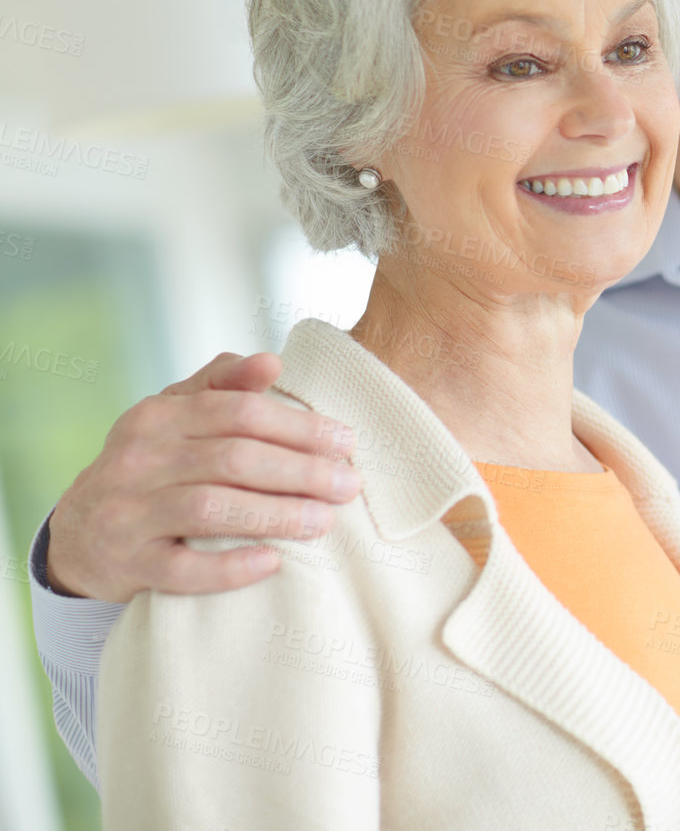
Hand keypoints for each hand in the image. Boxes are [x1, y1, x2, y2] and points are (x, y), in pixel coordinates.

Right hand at [44, 351, 359, 601]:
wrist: (78, 532)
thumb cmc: (151, 465)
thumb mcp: (174, 415)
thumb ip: (222, 385)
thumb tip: (273, 362)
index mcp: (157, 416)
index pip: (239, 413)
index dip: (299, 427)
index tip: (346, 442)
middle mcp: (138, 460)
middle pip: (234, 459)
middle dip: (301, 472)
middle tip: (348, 485)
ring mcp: (128, 514)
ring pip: (212, 509)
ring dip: (276, 515)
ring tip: (323, 521)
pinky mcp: (127, 564)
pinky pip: (182, 569)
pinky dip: (230, 567)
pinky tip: (272, 562)